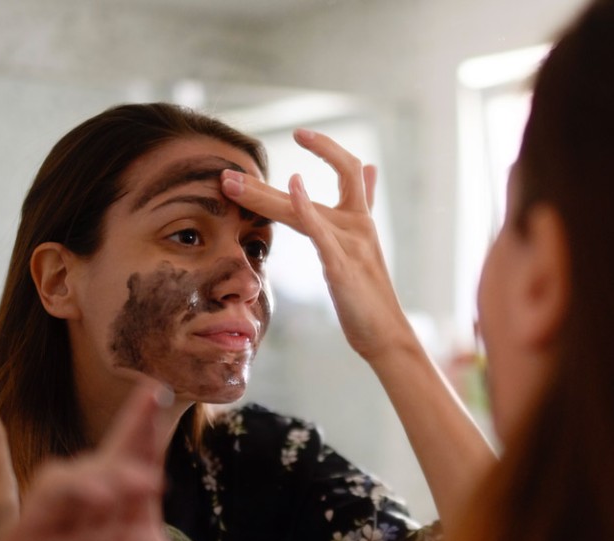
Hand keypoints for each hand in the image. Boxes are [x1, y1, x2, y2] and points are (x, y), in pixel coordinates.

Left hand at [0, 382, 210, 540]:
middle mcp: (62, 537)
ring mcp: (103, 532)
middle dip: (96, 480)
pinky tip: (151, 400)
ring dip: (124, 458)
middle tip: (119, 500)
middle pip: (75, 478)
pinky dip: (145, 440)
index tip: (92, 500)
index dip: (68, 488)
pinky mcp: (141, 532)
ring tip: (141, 485)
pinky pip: (141, 479)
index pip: (40, 497)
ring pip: (109, 470)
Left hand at [221, 128, 416, 362]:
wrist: (386, 333)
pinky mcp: (341, 267)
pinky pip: (320, 233)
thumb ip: (365, 203)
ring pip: (300, 211)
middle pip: (308, 189)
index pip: (347, 169)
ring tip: (232, 182)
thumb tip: (370, 168)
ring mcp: (349, 244)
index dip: (326, 147)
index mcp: (360, 220)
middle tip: (227, 172)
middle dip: (263, 182)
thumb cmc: (370, 294)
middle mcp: (356, 225)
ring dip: (262, 196)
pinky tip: (294, 185)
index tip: (300, 133)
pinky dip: (305, 207)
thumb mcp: (365, 243)